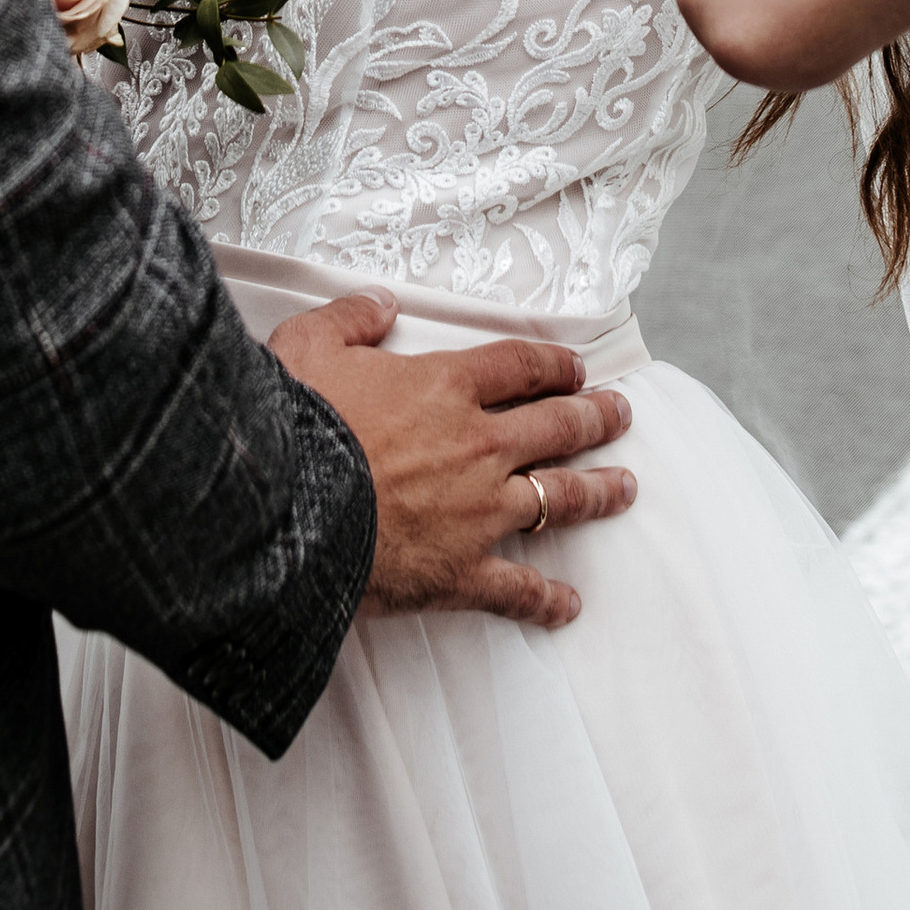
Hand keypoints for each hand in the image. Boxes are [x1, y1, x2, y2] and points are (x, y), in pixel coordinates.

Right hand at [271, 287, 636, 630]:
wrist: (283, 511)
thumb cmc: (293, 425)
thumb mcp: (309, 345)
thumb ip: (350, 317)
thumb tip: (380, 304)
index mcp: (445, 386)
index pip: (519, 367)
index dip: (553, 365)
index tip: (576, 369)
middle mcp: (477, 445)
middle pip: (556, 426)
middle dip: (596, 418)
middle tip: (621, 414)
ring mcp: (478, 512)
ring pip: (558, 498)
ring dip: (598, 492)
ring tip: (626, 486)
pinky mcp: (461, 572)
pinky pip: (518, 589)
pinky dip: (547, 600)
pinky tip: (569, 606)